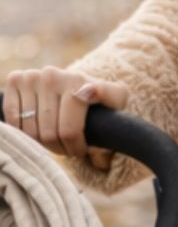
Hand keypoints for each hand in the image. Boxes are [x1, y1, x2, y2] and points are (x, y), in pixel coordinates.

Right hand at [2, 67, 129, 170]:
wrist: (77, 83)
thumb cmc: (100, 100)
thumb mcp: (116, 101)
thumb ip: (114, 109)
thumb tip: (93, 111)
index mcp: (78, 82)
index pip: (69, 130)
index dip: (75, 148)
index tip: (82, 151)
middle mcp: (53, 75)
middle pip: (48, 132)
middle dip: (59, 148)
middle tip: (67, 149)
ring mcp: (32, 76)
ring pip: (30, 129)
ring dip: (41, 143)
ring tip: (55, 142)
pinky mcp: (16, 79)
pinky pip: (12, 118)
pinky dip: (23, 132)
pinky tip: (37, 133)